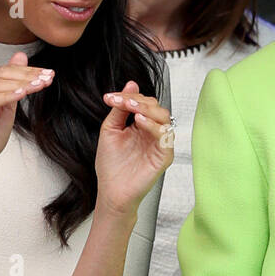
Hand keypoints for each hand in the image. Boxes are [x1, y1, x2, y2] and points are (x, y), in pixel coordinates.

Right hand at [0, 52, 54, 187]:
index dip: (29, 71)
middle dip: (29, 76)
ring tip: (40, 85)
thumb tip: (21, 57)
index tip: (49, 74)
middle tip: (48, 77)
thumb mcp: (7, 107)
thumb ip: (14, 84)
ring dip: (22, 84)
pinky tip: (23, 94)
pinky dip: (8, 96)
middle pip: (3, 75)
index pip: (6, 70)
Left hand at [94, 81, 174, 219]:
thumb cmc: (111, 165)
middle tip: (122, 102)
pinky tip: (139, 122)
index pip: (141, 102)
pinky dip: (154, 126)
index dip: (127, 96)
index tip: (109, 97)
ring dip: (147, 109)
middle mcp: (152, 132)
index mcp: (140, 125)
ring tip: (131, 109)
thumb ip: (120, 109)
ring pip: (164, 116)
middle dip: (138, 100)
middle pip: (155, 106)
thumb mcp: (111, 130)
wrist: (112, 192)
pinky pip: (165, 136)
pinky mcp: (164, 156)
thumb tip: (131, 83)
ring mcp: (159, 143)